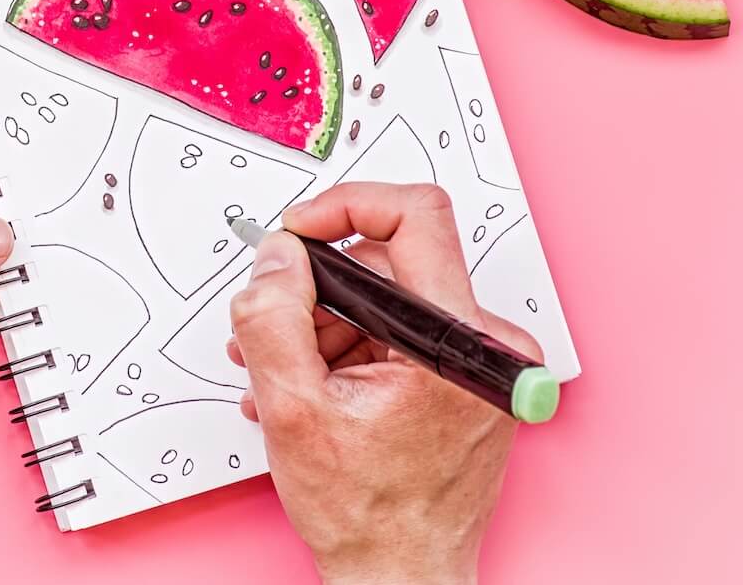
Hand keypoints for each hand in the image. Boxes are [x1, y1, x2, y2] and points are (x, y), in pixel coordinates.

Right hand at [227, 183, 543, 584]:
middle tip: (271, 324)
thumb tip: (278, 256)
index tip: (299, 231)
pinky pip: (395, 330)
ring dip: (321, 325)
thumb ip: (273, 318)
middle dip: (316, 289)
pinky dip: (345, 347)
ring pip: (384, 298)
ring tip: (281, 372)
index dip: (345, 207)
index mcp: (456, 342)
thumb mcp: (293, 410)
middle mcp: (482, 345)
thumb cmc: (367, 516)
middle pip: (387, 263)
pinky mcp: (463, 377)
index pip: (415, 217)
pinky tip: (310, 383)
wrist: (400, 578)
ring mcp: (476, 363)